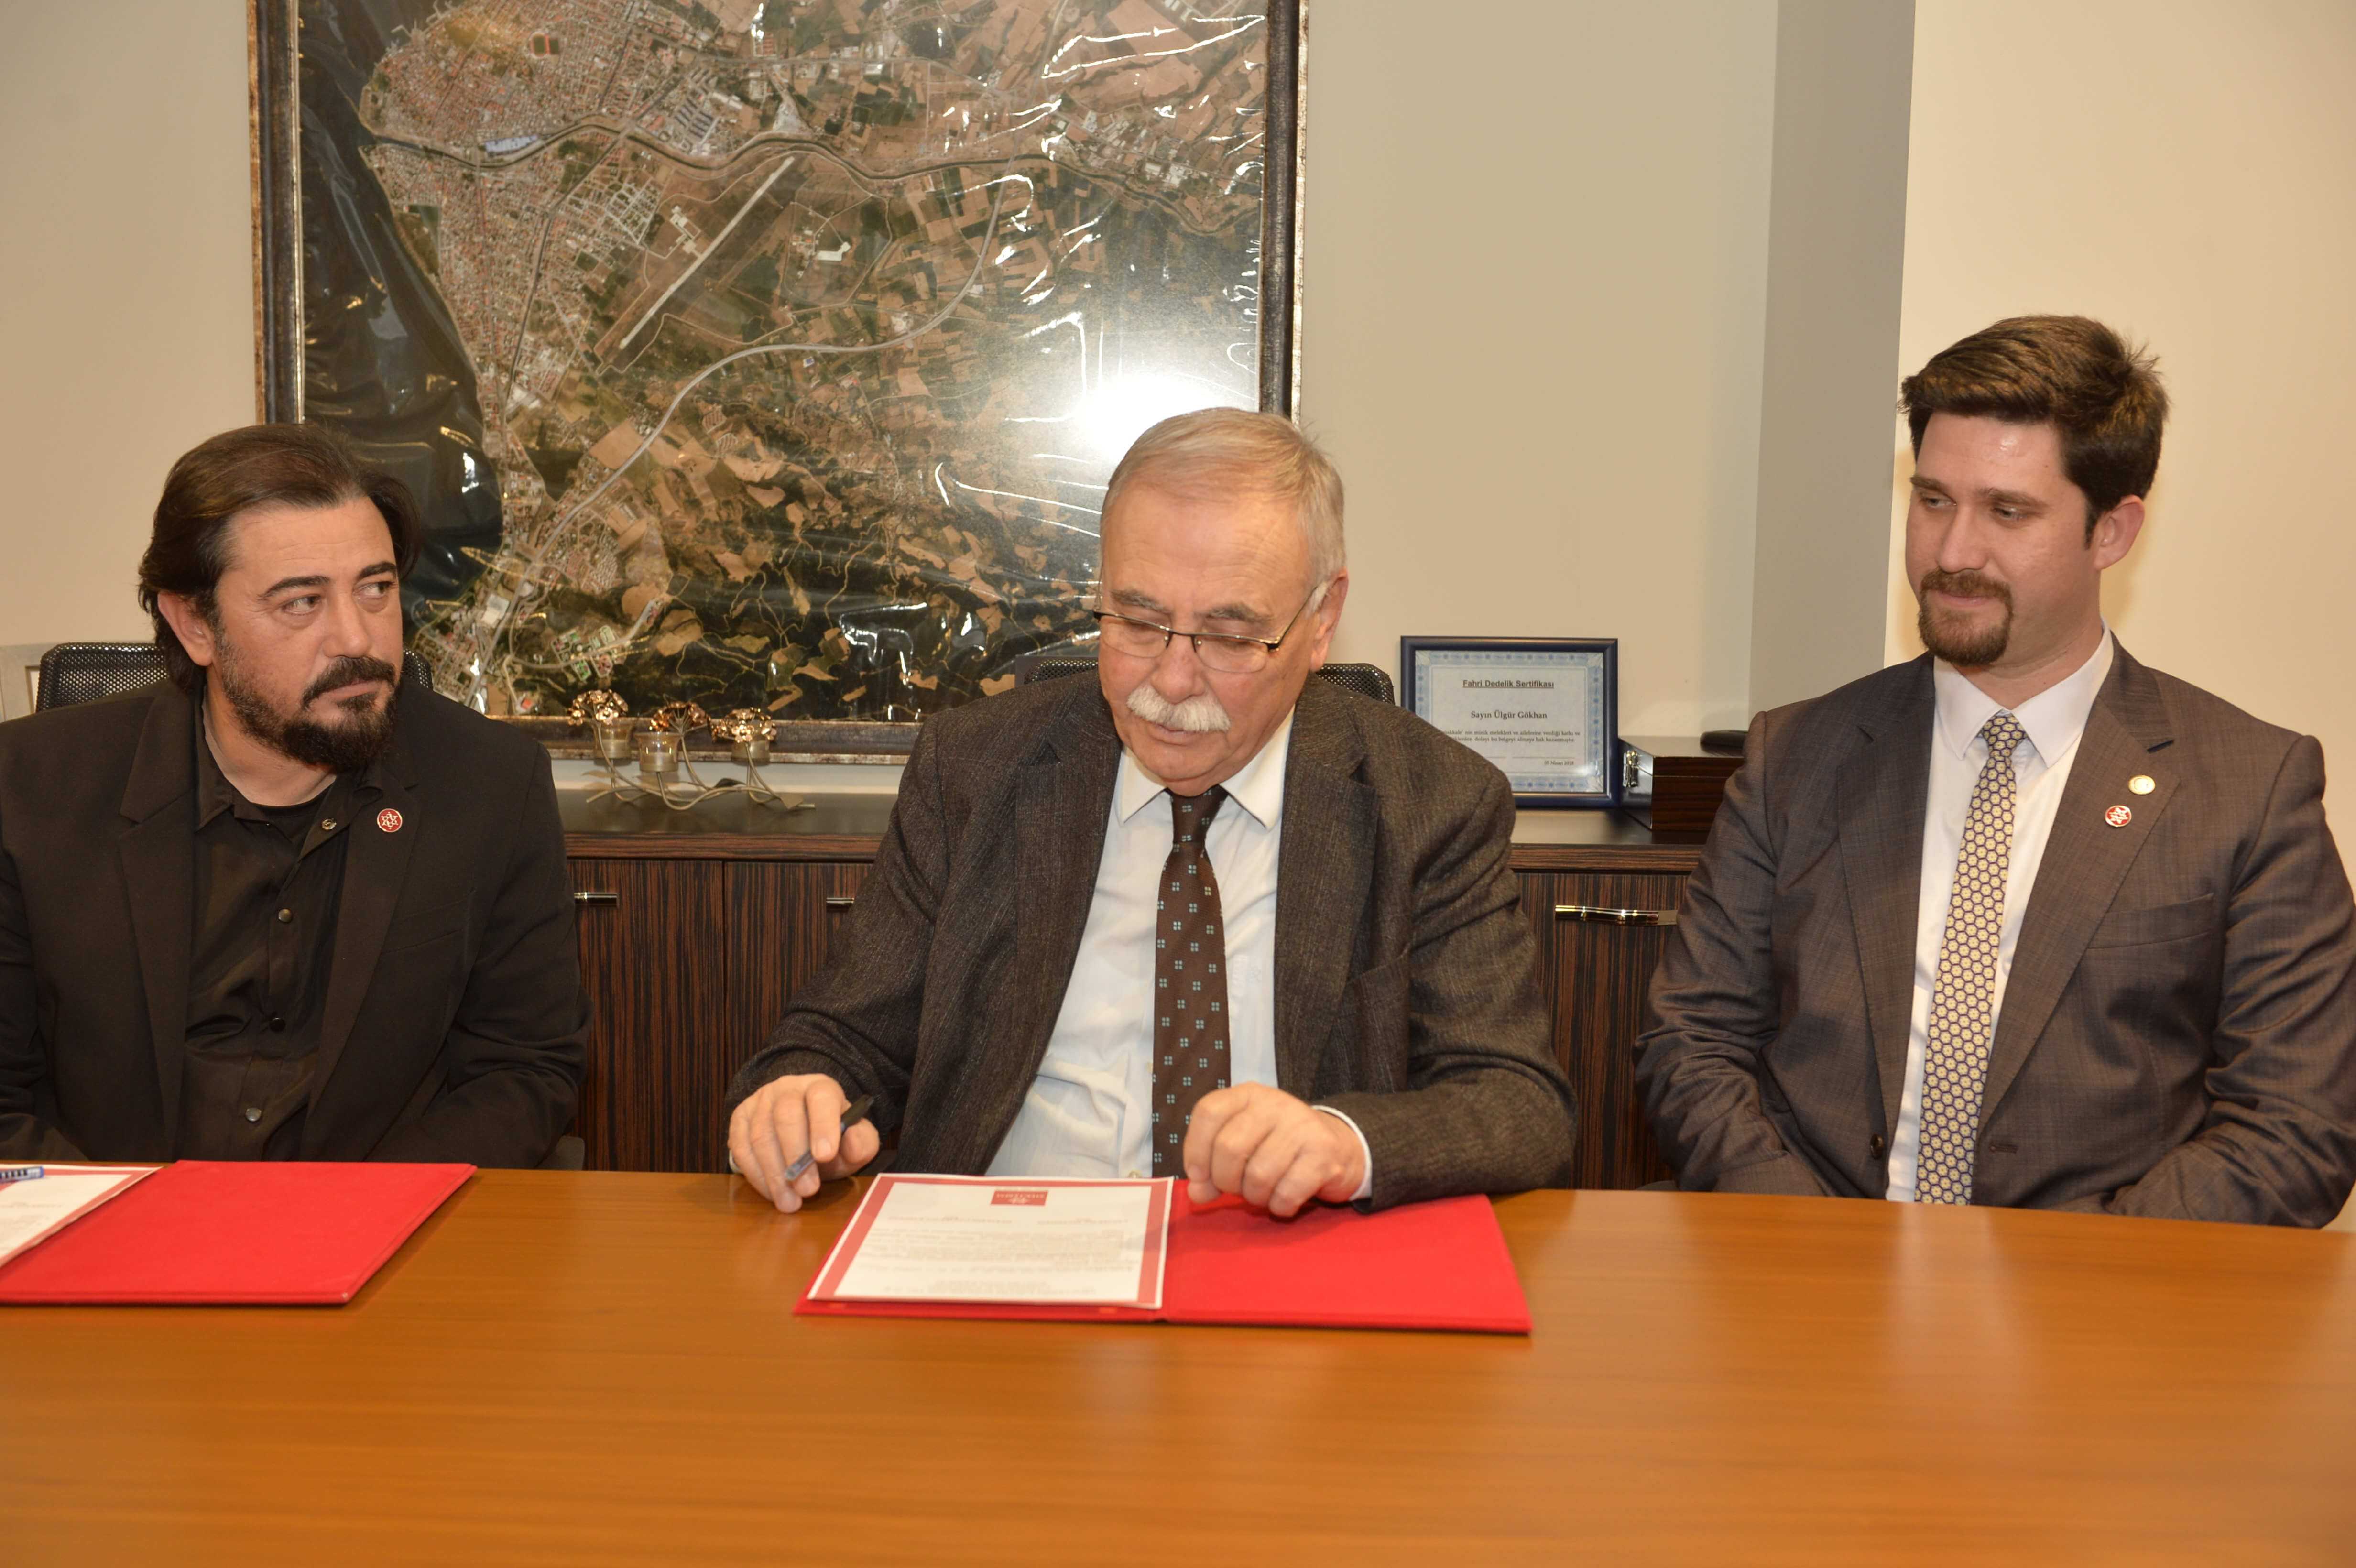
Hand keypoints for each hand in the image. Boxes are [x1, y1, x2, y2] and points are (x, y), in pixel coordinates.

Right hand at [728, 1074, 880, 1211]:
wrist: (803, 1131)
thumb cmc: (832, 1137)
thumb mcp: (856, 1139)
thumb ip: (860, 1142)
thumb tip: (851, 1146)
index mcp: (820, 1087)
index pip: (821, 1098)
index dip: (822, 1125)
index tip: (825, 1156)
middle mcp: (787, 1088)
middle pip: (785, 1115)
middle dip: (796, 1156)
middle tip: (809, 1190)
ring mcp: (760, 1102)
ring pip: (760, 1134)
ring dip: (774, 1173)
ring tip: (790, 1202)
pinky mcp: (740, 1119)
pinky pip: (741, 1147)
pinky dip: (755, 1175)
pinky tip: (771, 1193)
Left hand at [1181, 1083, 1365, 1217]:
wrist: (1339, 1148)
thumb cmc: (1280, 1148)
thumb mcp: (1242, 1148)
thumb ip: (1212, 1168)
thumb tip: (1196, 1194)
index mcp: (1248, 1095)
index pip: (1208, 1111)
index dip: (1195, 1149)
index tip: (1199, 1175)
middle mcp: (1275, 1103)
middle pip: (1229, 1148)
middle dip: (1226, 1181)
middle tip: (1238, 1188)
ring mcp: (1302, 1126)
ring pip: (1258, 1176)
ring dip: (1255, 1197)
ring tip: (1264, 1193)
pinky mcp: (1323, 1153)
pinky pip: (1286, 1193)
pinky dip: (1280, 1207)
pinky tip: (1285, 1201)